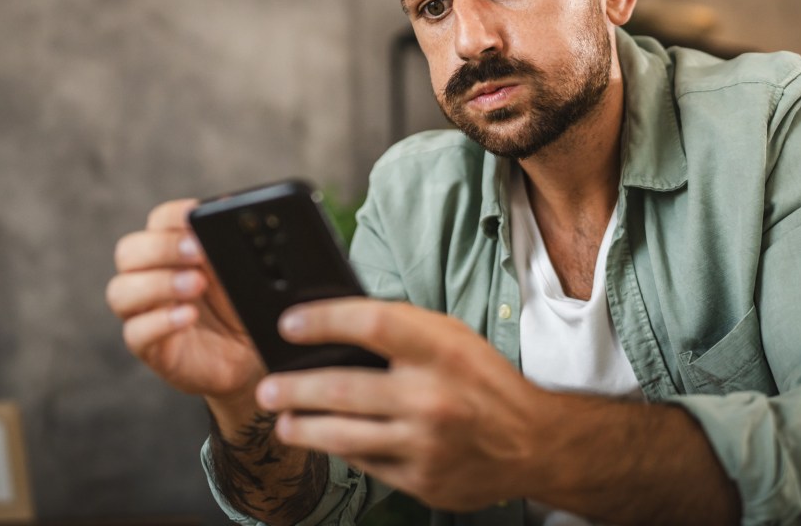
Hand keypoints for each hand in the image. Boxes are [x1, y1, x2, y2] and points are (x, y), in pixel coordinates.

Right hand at [106, 199, 263, 404]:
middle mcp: (149, 277)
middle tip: (197, 251)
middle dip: (162, 247)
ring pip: (121, 291)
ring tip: (196, 285)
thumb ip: (231, 242)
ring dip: (158, 283)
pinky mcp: (150, 347)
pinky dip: (160, 321)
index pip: (158, 222)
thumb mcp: (243, 272)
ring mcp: (145, 313)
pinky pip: (136, 333)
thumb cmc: (243, 306)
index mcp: (171, 250)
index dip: (173, 216)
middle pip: (129, 251)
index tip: (195, 214)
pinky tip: (188, 317)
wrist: (251, 355)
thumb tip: (229, 203)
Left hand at [254, 299, 548, 511]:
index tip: (289, 324)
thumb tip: (337, 326)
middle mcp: (432, 397)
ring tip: (283, 420)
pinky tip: (327, 440)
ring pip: (342, 435)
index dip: (325, 320)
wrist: (533, 443)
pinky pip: (364, 463)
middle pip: (342, 387)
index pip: (373, 324)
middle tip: (267, 387)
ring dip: (302, 427)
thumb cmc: (486, 382)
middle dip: (293, 388)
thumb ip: (405, 331)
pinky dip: (340, 450)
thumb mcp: (455, 340)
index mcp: (443, 351)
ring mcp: (424, 444)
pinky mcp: (420, 480)